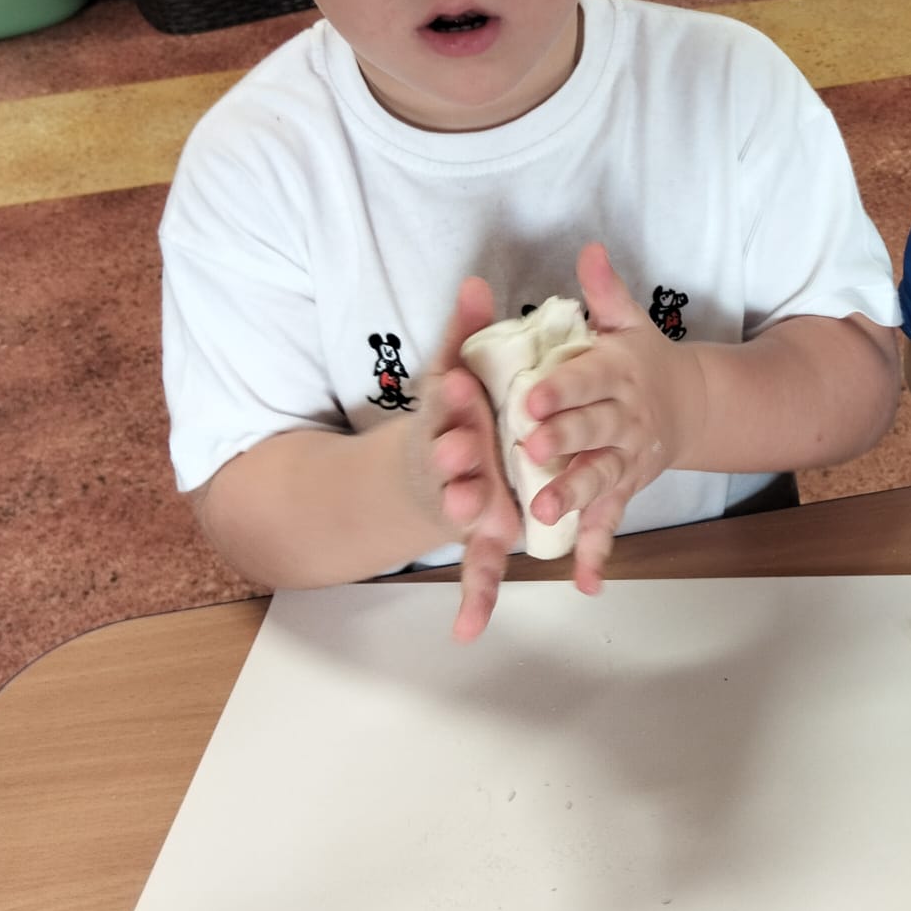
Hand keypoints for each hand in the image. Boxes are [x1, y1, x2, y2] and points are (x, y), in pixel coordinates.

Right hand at [406, 277, 521, 642]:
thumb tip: (476, 280)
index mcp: (449, 420)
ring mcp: (461, 503)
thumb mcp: (455, 370)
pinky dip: (474, 599)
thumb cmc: (455, 415)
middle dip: (455, 459)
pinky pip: (476, 570)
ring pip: (463, 512)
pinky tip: (471, 630)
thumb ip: (465, 332)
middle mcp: (450, 464)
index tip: (458, 392)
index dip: (453, 402)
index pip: (449, 407)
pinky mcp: (478, 535)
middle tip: (461, 456)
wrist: (429, 469)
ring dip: (468, 515)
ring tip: (480, 518)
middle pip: (450, 461)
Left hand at [521, 244, 705, 593]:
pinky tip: (584, 581)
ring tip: (543, 513)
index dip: (560, 389)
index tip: (529, 395)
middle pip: (592, 430)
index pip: (585, 378)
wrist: (694, 404)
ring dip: (573, 496)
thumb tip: (590, 249)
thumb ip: (605, 292)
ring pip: (599, 478)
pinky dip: (597, 552)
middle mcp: (625, 418)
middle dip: (562, 441)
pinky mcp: (626, 488)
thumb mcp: (628, 322)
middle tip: (530, 449)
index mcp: (617, 373)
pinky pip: (610, 522)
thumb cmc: (643, 361)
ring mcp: (627, 458)